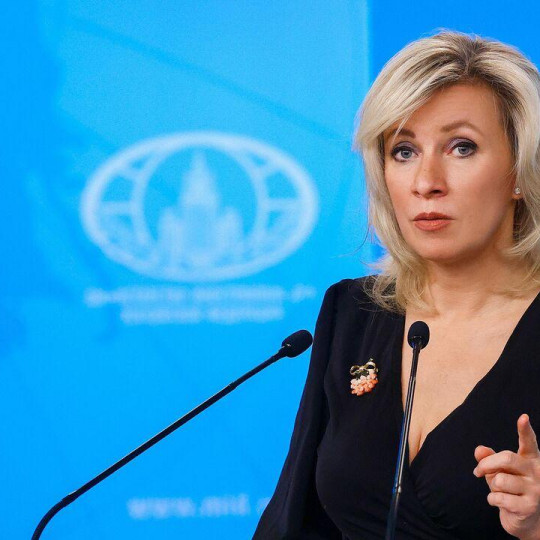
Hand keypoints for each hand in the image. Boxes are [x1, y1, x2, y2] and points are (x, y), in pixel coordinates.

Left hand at [474, 414, 539, 539]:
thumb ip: (489, 458)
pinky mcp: (529, 507)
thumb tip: (479, 449)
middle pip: (506, 458)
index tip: (523, 417)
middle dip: (486, 464)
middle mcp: (537, 472)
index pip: (528, 442)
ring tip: (499, 492)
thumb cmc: (511, 490)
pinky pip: (499, 497)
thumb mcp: (499, 471)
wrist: (526, 521)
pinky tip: (500, 503)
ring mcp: (536, 490)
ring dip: (492, 487)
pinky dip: (492, 500)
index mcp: (530, 459)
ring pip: (500, 480)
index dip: (524, 430)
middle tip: (477, 472)